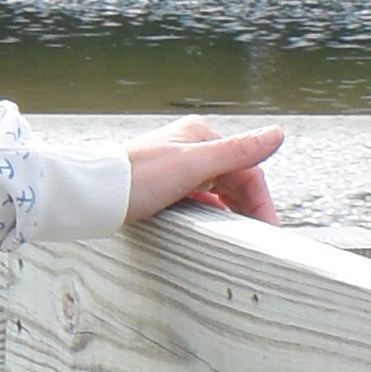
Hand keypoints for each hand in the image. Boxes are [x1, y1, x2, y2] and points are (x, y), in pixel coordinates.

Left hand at [123, 115, 283, 224]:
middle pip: (233, 179)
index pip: (246, 168)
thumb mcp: (193, 166)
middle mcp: (191, 146)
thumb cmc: (137, 179)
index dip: (261, 200)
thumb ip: (237, 152)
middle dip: (248, 207)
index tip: (269, 230)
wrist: (93, 196)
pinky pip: (199, 198)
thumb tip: (277, 133)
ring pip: (218, 189)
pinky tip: (213, 227)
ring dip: (231, 210)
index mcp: (201, 135)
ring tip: (241, 235)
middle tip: (259, 238)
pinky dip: (210, 212)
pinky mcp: (165, 185)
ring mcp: (178, 165)